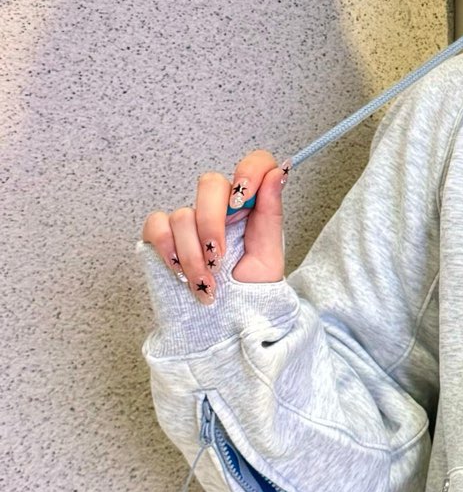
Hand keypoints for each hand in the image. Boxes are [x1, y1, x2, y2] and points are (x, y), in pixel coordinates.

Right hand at [138, 149, 289, 300]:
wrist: (225, 327)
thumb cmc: (250, 293)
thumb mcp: (269, 257)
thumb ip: (271, 214)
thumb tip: (277, 172)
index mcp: (250, 207)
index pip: (254, 164)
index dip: (249, 170)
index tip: (244, 198)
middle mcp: (219, 208)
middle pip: (209, 183)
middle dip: (212, 222)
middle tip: (220, 257)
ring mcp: (189, 222)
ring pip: (182, 214)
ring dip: (194, 256)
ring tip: (207, 284)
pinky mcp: (163, 238)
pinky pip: (156, 226)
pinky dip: (168, 250)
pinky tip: (180, 273)